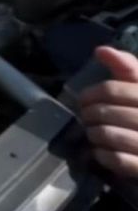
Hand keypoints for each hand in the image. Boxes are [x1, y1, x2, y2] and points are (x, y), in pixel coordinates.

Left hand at [81, 46, 137, 177]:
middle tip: (87, 118)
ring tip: (94, 133)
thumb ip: (126, 67)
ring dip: (94, 134)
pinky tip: (102, 151)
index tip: (83, 100)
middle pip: (105, 112)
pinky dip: (103, 155)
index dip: (90, 94)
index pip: (111, 90)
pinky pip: (116, 159)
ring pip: (108, 135)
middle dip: (89, 115)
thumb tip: (101, 50)